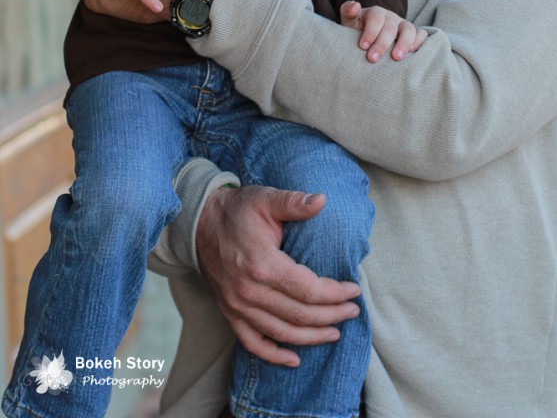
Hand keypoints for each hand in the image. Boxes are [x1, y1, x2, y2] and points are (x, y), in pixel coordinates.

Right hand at [196, 186, 361, 367]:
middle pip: (300, 315)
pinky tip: (294, 359)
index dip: (335, 293)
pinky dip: (274, 355)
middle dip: (332, 316)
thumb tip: (322, 200)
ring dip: (312, 337)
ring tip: (335, 332)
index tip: (354, 289)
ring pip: (282, 333)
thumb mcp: (266, 199)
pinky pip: (253, 343)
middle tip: (352, 311)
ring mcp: (237, 305)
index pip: (309, 289)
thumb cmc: (238, 210)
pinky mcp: (229, 312)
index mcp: (263, 264)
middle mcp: (250, 291)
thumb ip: (294, 202)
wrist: (200, 223)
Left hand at [340, 1, 427, 61]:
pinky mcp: (413, 35)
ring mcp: (403, 26)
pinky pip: (422, 34)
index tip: (363, 46)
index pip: (376, 18)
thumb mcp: (349, 21)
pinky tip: (412, 54)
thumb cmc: (357, 30)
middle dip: (382, 43)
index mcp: (375, 13)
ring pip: (409, 29)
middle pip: (390, 27)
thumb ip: (348, 11)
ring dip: (404, 43)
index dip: (370, 31)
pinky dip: (420, 42)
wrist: (369, 38)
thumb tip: (355, 6)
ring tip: (396, 58)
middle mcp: (391, 18)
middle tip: (372, 58)